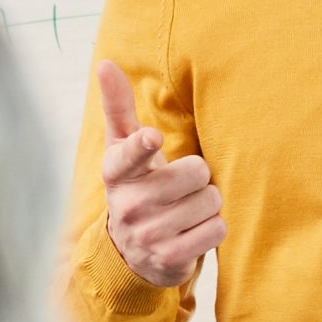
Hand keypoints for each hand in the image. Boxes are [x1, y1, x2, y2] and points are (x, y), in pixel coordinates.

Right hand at [97, 61, 224, 287]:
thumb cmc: (136, 184)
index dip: (143, 146)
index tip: (152, 138)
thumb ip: (117, 106)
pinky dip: (214, 228)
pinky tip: (194, 229)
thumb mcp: (122, 148)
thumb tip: (105, 63)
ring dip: (208, 203)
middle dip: (198, 176)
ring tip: (187, 208)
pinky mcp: (170, 259)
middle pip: (196, 172)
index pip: (128, 155)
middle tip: (181, 186)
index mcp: (116, 172)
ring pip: (210, 201)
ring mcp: (148, 235)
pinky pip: (217, 230)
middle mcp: (128, 205)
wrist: (131, 251)